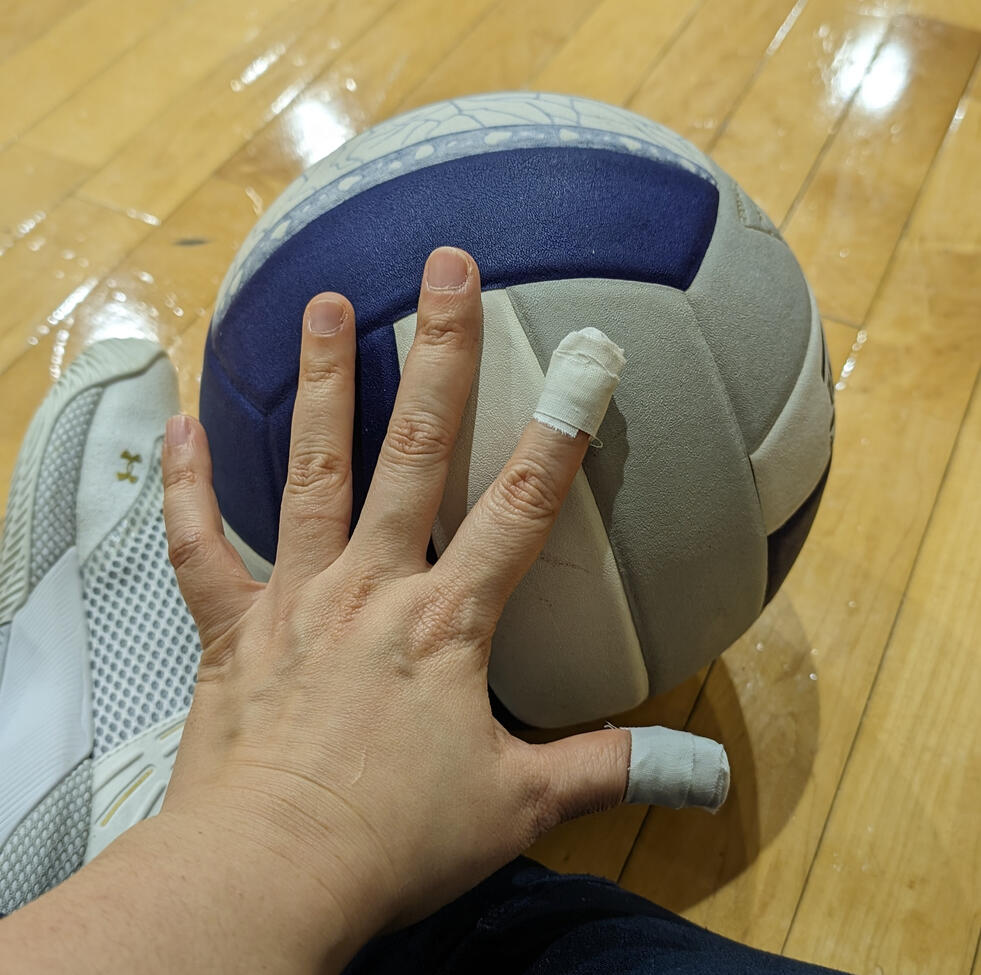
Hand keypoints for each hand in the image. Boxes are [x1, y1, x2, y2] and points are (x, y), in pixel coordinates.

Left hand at [159, 248, 631, 957]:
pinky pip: (200, 542)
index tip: (588, 360)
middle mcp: (371, 587)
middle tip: (444, 271)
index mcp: (446, 622)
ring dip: (323, 383)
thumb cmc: (392, 840)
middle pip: (413, 450)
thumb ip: (603, 769)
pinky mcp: (235, 626)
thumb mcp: (516, 806)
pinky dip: (188, 483)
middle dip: (438, 353)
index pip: (521, 506)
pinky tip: (182, 423)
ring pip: (312, 470)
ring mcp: (297, 597)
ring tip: (324, 306)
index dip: (563, 429)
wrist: (271, 875)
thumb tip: (689, 769)